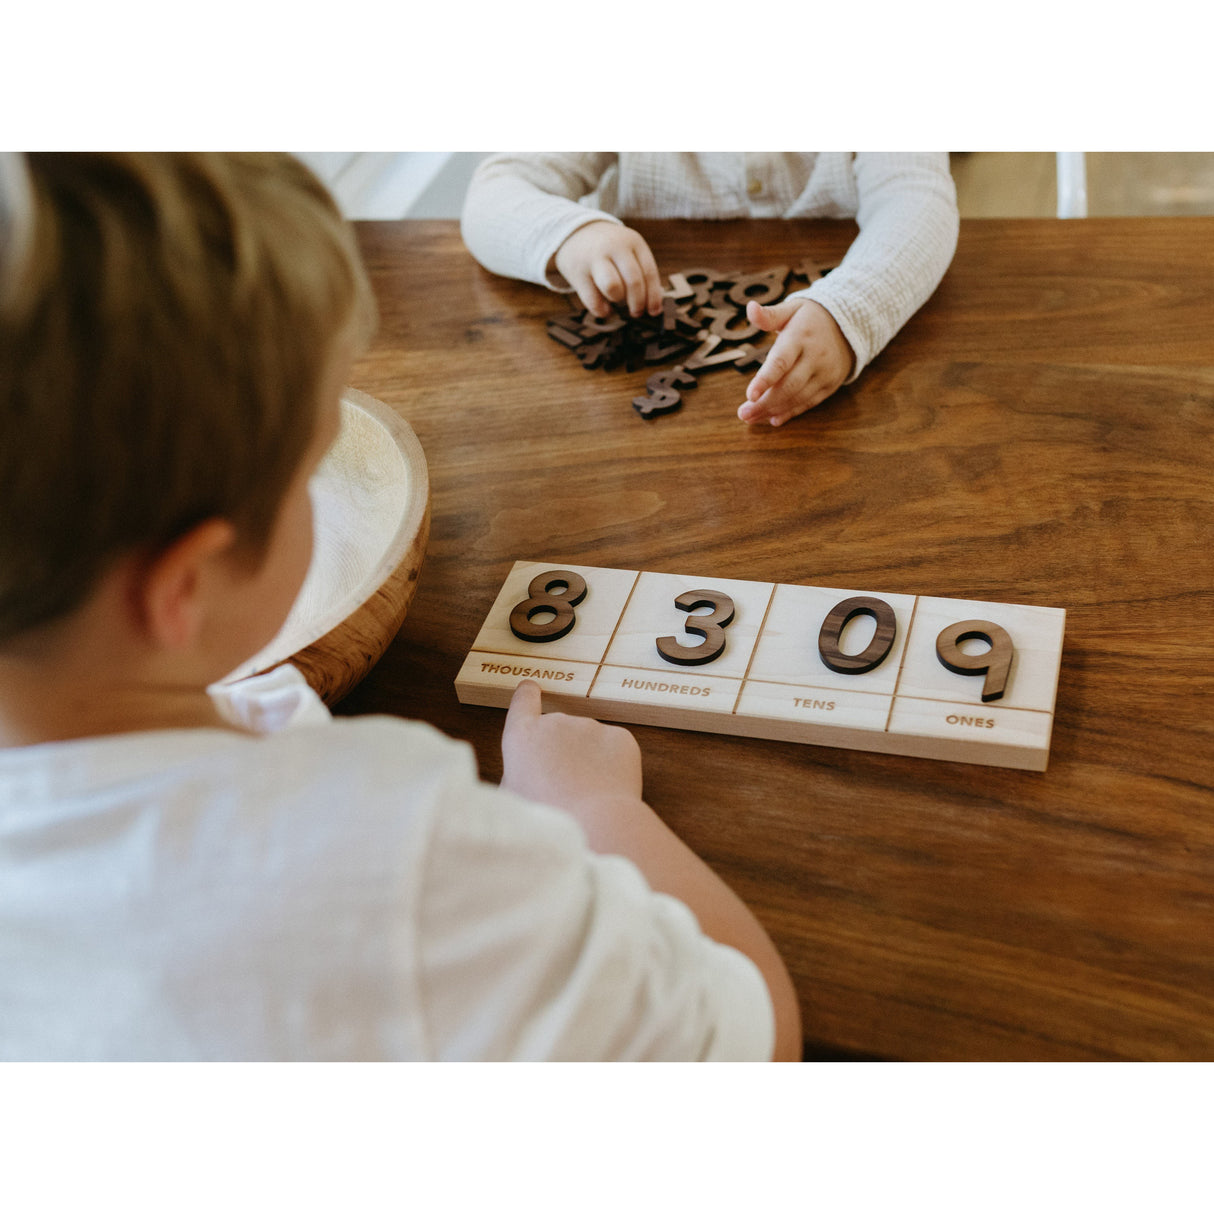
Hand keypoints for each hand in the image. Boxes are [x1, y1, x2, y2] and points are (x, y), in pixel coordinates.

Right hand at [501, 679, 643, 810]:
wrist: (594, 825)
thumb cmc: (547, 819)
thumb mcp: (513, 799)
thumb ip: (518, 774)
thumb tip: (530, 769)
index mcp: (523, 736)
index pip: (523, 702)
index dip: (527, 696)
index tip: (531, 688)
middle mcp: (556, 722)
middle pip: (559, 731)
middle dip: (562, 752)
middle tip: (564, 788)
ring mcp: (591, 726)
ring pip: (589, 743)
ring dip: (588, 761)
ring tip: (586, 796)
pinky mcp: (620, 736)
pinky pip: (614, 750)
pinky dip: (612, 766)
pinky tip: (606, 789)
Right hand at [553, 221, 663, 318]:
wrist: (576, 232)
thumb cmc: (610, 249)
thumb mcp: (628, 250)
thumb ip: (640, 272)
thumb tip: (653, 306)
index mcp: (633, 242)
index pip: (649, 272)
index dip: (654, 296)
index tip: (654, 311)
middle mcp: (615, 247)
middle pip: (633, 281)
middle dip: (638, 303)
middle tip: (636, 312)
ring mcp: (595, 259)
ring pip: (612, 287)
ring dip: (618, 301)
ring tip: (617, 302)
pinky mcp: (578, 273)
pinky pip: (593, 300)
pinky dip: (602, 310)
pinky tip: (605, 309)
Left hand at [737, 298, 854, 426]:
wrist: (849, 325)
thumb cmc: (810, 318)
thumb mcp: (791, 309)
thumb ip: (769, 315)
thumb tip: (750, 307)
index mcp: (801, 337)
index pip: (781, 361)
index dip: (766, 379)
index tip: (749, 395)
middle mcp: (815, 357)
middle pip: (789, 386)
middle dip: (764, 402)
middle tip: (743, 414)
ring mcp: (824, 373)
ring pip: (798, 397)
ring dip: (773, 410)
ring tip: (751, 418)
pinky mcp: (830, 385)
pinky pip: (809, 403)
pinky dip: (791, 413)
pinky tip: (773, 419)